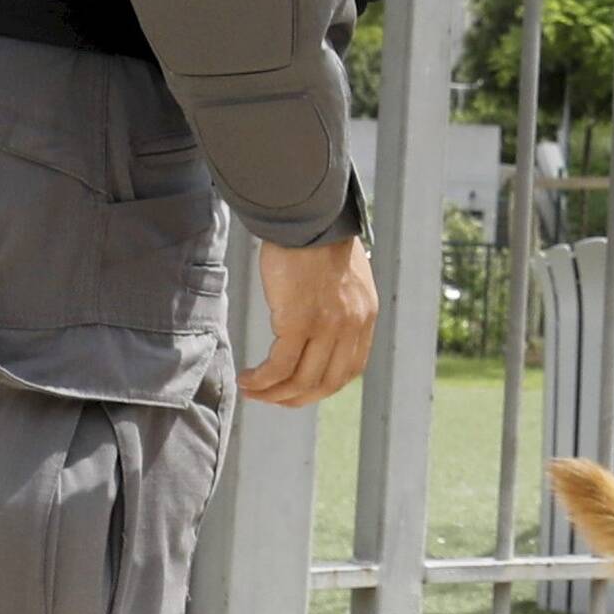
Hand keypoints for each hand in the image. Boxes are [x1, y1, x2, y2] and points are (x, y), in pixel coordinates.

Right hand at [241, 229, 377, 407]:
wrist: (308, 215)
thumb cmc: (317, 239)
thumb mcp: (343, 277)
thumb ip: (339, 305)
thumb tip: (319, 326)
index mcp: (364, 316)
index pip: (350, 369)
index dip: (323, 386)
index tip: (300, 389)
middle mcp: (351, 326)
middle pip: (326, 382)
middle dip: (297, 398)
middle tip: (273, 399)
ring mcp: (327, 326)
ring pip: (301, 380)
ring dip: (274, 393)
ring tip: (253, 391)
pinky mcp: (299, 322)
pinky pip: (280, 366)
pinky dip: (263, 380)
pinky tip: (249, 379)